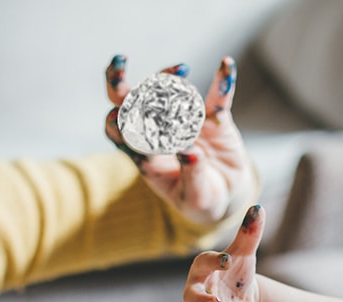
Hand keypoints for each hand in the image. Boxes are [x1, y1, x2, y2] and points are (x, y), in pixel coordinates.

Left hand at [104, 56, 256, 227]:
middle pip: (130, 102)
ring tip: (180, 71)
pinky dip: (223, 82)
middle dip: (120, 83)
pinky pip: (218, 97)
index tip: (117, 116)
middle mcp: (159, 131)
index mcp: (145, 155)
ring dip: (169, 78)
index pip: (121, 134)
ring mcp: (185, 120)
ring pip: (168, 92)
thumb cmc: (201, 199)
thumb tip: (189, 153)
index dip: (116, 123)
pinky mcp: (213, 118)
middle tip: (119, 62)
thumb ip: (191, 176)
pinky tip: (226, 65)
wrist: (226, 193)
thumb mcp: (196, 198)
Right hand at [184, 205, 270, 301]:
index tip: (227, 259)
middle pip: (193, 300)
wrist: (242, 298)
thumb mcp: (244, 253)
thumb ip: (248, 233)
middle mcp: (198, 296)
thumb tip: (258, 208)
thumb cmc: (235, 271)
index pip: (201, 265)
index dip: (212, 262)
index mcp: (201, 272)